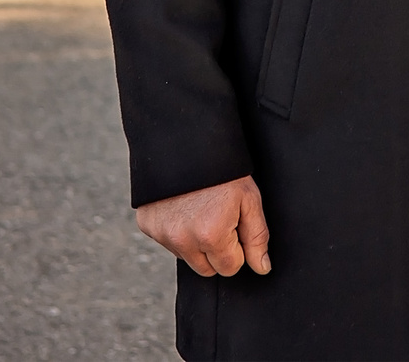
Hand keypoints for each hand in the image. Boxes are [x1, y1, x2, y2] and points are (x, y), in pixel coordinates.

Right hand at [134, 175, 271, 276]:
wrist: (186, 140)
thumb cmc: (223, 169)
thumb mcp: (249, 199)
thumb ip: (257, 238)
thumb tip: (262, 268)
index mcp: (210, 236)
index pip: (229, 268)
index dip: (236, 247)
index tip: (234, 223)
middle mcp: (182, 240)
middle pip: (206, 268)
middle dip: (216, 250)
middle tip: (218, 217)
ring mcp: (161, 234)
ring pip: (186, 256)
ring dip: (195, 242)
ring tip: (200, 208)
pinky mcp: (147, 225)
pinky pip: (167, 242)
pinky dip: (176, 230)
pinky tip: (182, 206)